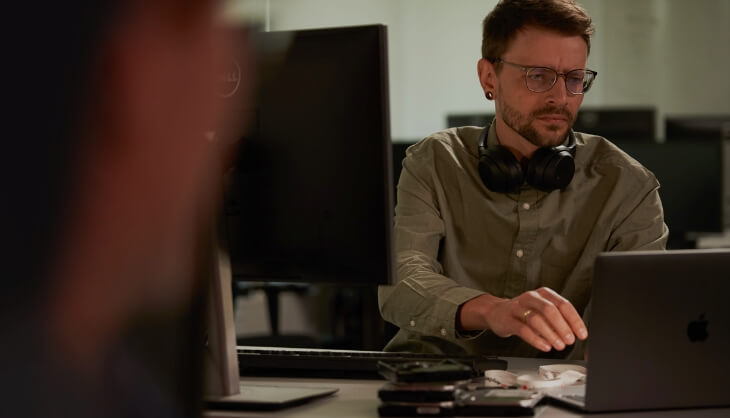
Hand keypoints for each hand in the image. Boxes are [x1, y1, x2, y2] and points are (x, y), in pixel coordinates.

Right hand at [458, 287, 587, 351]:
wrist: (496, 312)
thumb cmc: (524, 312)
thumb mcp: (542, 310)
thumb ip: (558, 319)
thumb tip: (576, 333)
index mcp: (544, 293)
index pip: (563, 304)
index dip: (574, 320)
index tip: (581, 334)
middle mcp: (531, 297)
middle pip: (549, 310)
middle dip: (562, 326)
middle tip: (570, 340)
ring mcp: (518, 307)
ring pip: (536, 319)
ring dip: (550, 334)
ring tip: (559, 345)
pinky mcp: (508, 319)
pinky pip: (523, 330)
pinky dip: (536, 339)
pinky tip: (544, 346)